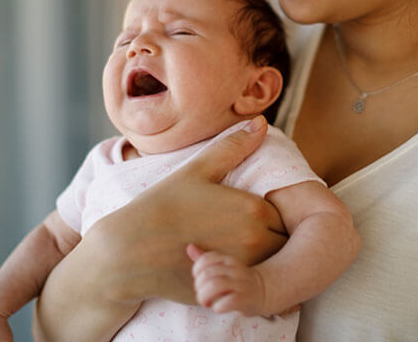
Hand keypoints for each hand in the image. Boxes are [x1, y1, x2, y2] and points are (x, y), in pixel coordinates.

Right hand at [35, 117, 288, 339]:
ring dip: (266, 260)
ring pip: (274, 267)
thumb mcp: (197, 170)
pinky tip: (228, 269)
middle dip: (277, 238)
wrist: (128, 252)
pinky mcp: (229, 294)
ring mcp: (242, 272)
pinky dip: (248, 280)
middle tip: (252, 232)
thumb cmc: (162, 206)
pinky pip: (253, 289)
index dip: (279, 213)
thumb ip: (233, 147)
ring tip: (241, 249)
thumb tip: (260, 122)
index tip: (261, 211)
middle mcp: (255, 244)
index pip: (289, 214)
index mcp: (254, 211)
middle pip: (286, 243)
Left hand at [188, 244, 265, 315]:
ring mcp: (241, 284)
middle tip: (202, 295)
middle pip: (208, 275)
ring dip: (204, 297)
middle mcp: (235, 269)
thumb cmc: (236, 279)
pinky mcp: (245, 299)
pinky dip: (217, 306)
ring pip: (215, 286)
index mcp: (228, 260)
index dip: (197, 270)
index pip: (206, 259)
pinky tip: (217, 307)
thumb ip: (206, 259)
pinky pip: (227, 302)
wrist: (263, 291)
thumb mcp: (223, 266)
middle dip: (198, 287)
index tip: (198, 279)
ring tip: (206, 302)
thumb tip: (189, 247)